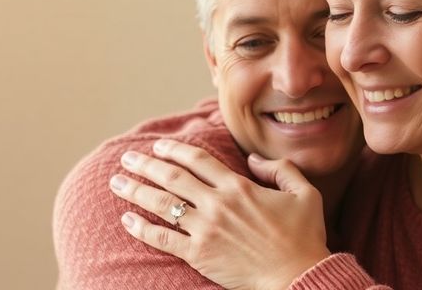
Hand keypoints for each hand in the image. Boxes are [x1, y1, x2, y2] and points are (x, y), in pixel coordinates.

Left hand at [109, 139, 330, 289]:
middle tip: (127, 158)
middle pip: (172, 177)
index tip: (159, 144)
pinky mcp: (199, 255)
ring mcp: (206, 230)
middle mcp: (218, 204)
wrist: (298, 276)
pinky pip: (163, 240)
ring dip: (136, 191)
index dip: (175, 149)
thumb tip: (253, 159)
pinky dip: (142, 229)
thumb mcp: (305, 193)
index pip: (198, 160)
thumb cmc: (304, 236)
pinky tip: (127, 220)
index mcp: (239, 187)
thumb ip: (280, 169)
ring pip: (162, 205)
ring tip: (117, 182)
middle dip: (146, 164)